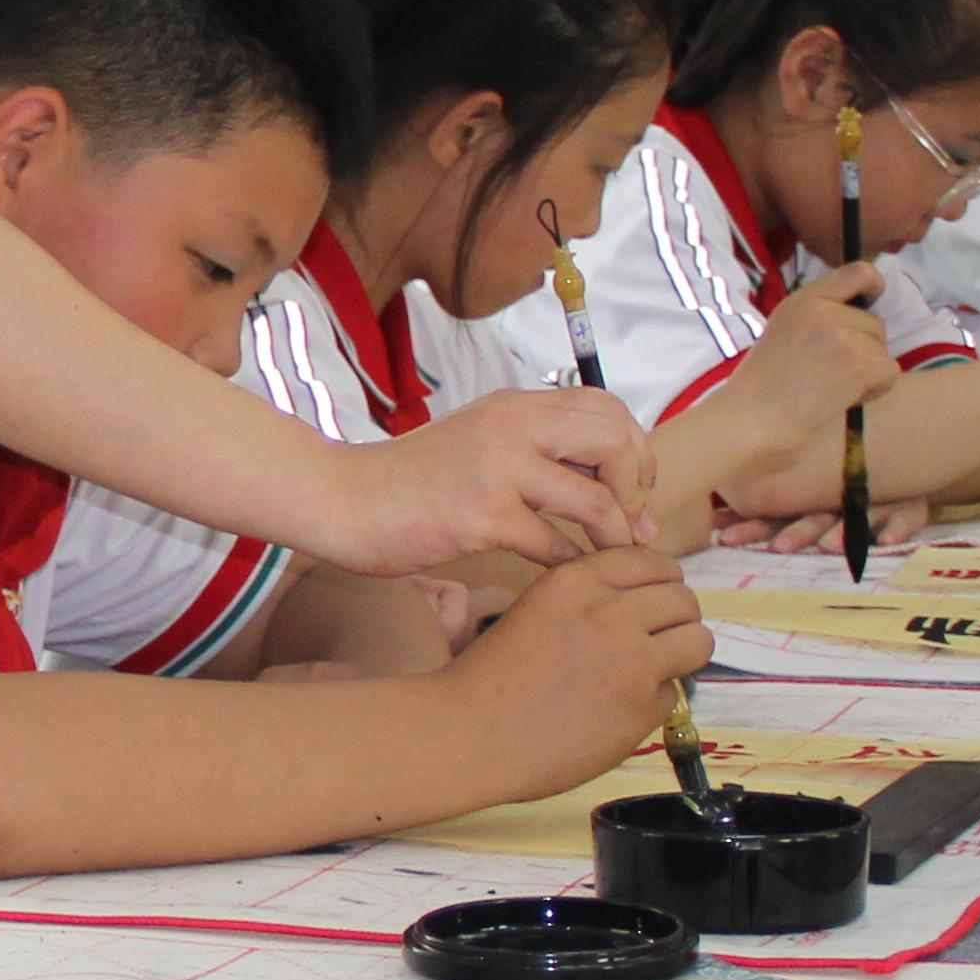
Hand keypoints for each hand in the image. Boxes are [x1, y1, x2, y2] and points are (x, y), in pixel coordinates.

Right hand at [328, 388, 651, 571]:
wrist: (342, 500)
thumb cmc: (410, 483)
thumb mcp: (478, 443)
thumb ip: (534, 449)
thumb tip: (604, 479)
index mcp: (514, 406)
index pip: (608, 407)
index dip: (634, 448)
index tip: (629, 489)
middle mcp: (512, 426)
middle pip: (616, 440)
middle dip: (638, 487)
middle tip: (630, 522)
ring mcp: (497, 470)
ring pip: (596, 498)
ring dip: (616, 534)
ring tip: (613, 556)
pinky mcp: (481, 517)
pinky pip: (556, 544)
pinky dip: (575, 563)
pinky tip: (571, 574)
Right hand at [447, 547, 712, 797]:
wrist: (467, 734)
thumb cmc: (490, 678)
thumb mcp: (537, 608)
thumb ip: (589, 599)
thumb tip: (646, 603)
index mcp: (577, 580)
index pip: (653, 561)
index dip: (659, 582)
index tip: (653, 600)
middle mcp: (610, 612)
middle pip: (684, 598)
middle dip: (675, 619)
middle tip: (657, 640)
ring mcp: (632, 660)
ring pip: (698, 640)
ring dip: (683, 654)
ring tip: (656, 670)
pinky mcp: (641, 707)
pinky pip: (676, 693)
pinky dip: (655, 702)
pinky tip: (618, 711)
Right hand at [738, 270, 906, 429]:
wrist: (751, 420)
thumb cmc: (762, 388)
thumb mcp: (783, 331)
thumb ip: (818, 317)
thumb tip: (859, 319)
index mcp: (802, 301)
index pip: (857, 273)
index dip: (874, 284)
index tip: (874, 298)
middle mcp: (822, 311)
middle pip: (874, 322)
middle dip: (864, 349)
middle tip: (831, 374)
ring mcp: (840, 336)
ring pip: (882, 350)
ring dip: (867, 373)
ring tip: (831, 388)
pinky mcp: (856, 364)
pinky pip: (890, 371)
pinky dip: (875, 389)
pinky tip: (845, 398)